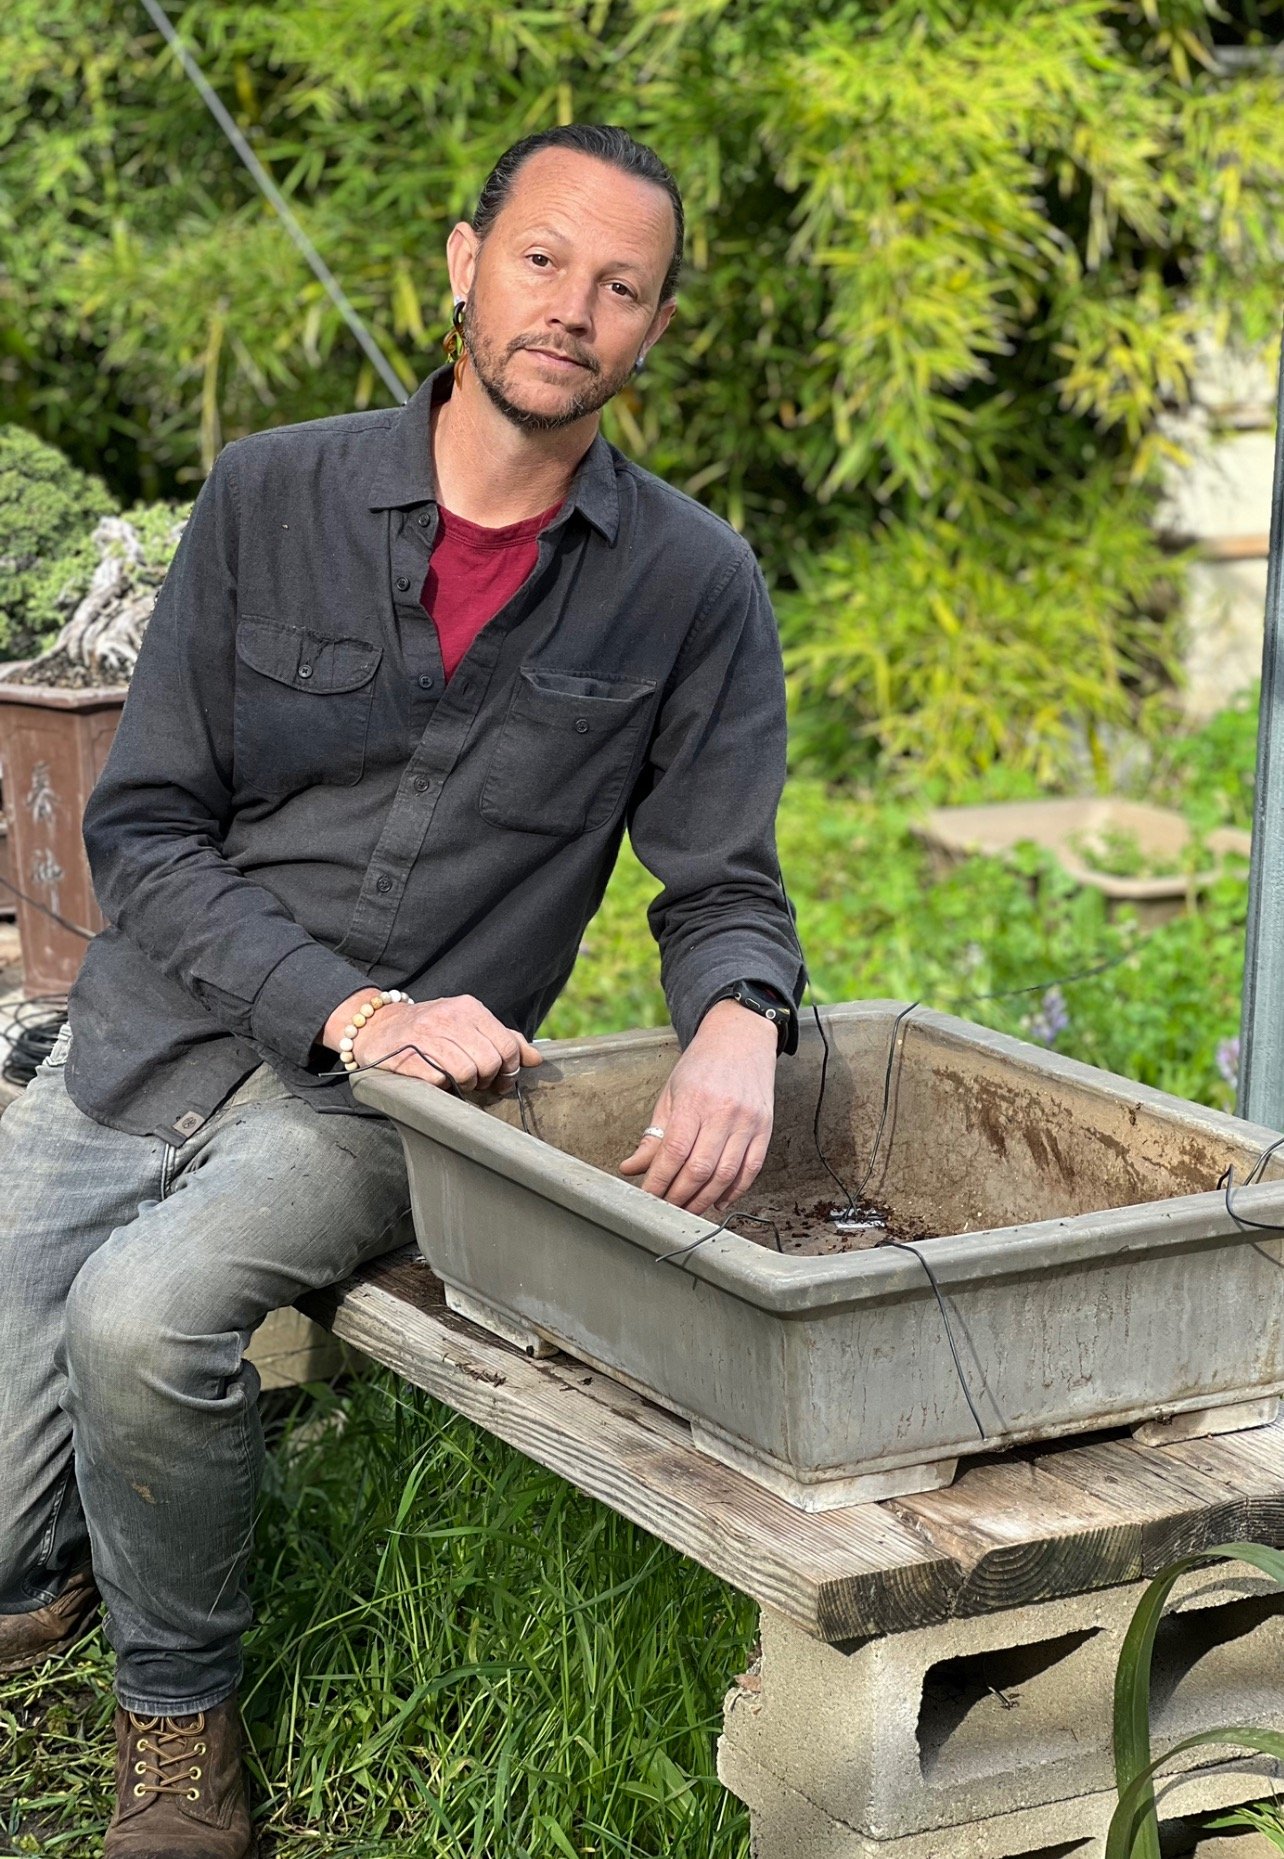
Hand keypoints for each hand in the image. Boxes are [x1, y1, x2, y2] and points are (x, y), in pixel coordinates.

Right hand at [322, 990, 541, 1090]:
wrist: (378, 1026)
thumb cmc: (431, 1029)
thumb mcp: (467, 1024)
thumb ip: (504, 1039)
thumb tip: (535, 1059)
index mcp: (469, 1008)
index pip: (508, 1044)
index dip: (509, 1069)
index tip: (501, 1078)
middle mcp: (449, 1017)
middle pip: (490, 1061)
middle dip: (488, 1079)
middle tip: (477, 1082)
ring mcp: (427, 1036)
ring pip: (468, 1073)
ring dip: (466, 1085)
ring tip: (457, 1081)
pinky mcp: (408, 1056)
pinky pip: (440, 1081)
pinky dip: (442, 1086)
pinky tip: (436, 1079)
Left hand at [619, 999, 776, 1214]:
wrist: (741, 1038)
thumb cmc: (702, 1065)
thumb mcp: (670, 1093)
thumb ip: (653, 1135)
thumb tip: (632, 1168)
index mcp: (694, 1101)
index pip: (673, 1152)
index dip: (658, 1181)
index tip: (647, 1198)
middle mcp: (723, 1113)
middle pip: (699, 1169)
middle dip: (679, 1196)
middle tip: (665, 1210)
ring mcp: (747, 1122)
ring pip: (726, 1175)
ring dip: (704, 1199)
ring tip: (688, 1210)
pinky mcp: (765, 1128)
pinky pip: (751, 1169)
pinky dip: (735, 1191)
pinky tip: (718, 1201)